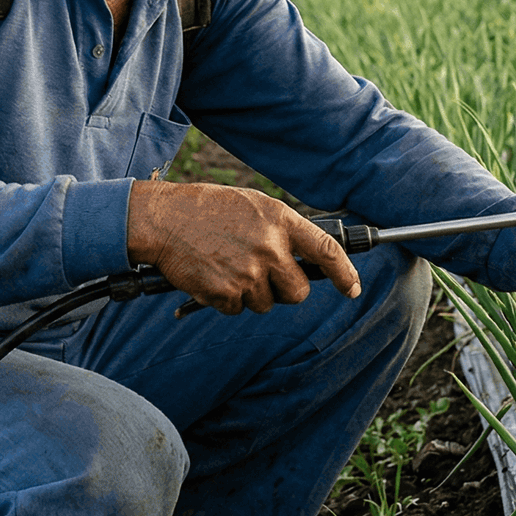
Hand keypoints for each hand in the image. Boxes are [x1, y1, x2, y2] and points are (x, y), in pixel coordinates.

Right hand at [127, 180, 360, 314]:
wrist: (163, 219)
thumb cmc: (208, 209)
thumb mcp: (253, 206)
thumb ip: (280, 229)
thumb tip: (304, 258)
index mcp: (279, 220)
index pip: (325, 250)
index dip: (344, 273)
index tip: (352, 288)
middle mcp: (269, 248)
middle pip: (297, 292)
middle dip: (285, 290)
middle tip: (264, 275)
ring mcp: (248, 273)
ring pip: (266, 304)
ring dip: (251, 293)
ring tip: (228, 265)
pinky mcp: (225, 293)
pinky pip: (237, 309)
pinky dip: (227, 299)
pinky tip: (213, 275)